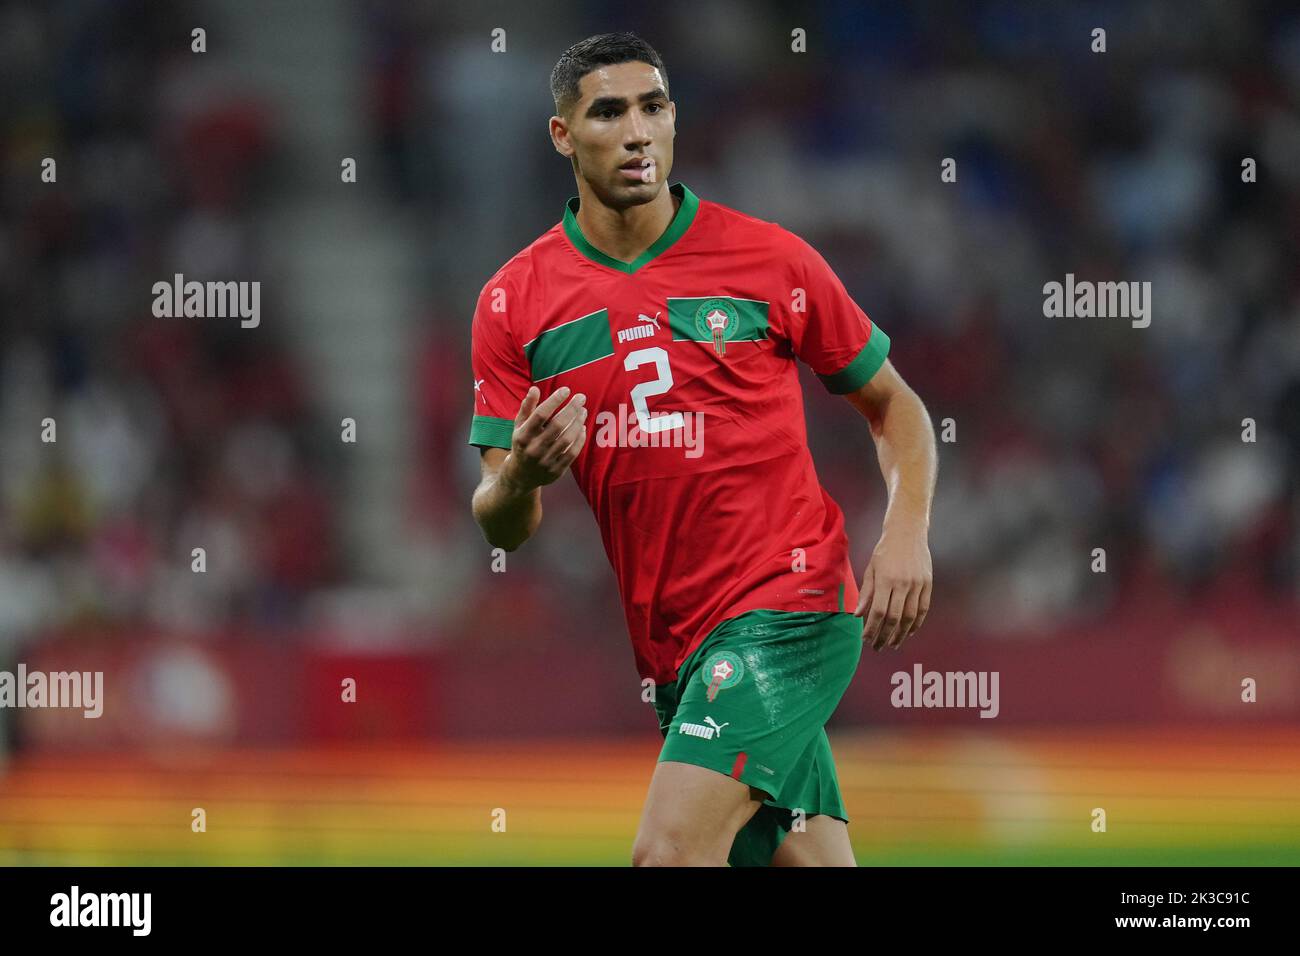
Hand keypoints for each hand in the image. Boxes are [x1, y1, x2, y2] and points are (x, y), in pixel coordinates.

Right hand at [501, 386, 587, 491]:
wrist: (520, 476)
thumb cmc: (522, 444)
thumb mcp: (519, 426)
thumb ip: (527, 408)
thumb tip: (534, 389)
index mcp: (523, 436)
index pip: (540, 415)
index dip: (554, 400)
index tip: (566, 390)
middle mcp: (533, 449)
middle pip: (557, 425)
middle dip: (571, 409)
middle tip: (581, 397)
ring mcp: (545, 461)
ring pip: (567, 439)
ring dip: (578, 422)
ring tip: (584, 411)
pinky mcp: (556, 471)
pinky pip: (572, 453)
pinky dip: (579, 439)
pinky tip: (582, 427)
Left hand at [854, 525, 931, 650]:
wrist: (908, 532)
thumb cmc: (885, 550)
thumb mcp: (871, 569)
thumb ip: (866, 593)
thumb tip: (857, 615)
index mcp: (885, 580)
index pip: (877, 612)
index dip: (871, 629)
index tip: (866, 639)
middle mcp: (903, 584)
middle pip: (894, 618)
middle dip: (884, 636)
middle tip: (877, 647)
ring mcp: (917, 584)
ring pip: (910, 617)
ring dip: (900, 634)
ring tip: (892, 644)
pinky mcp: (927, 584)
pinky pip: (923, 609)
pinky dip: (916, 624)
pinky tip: (908, 633)